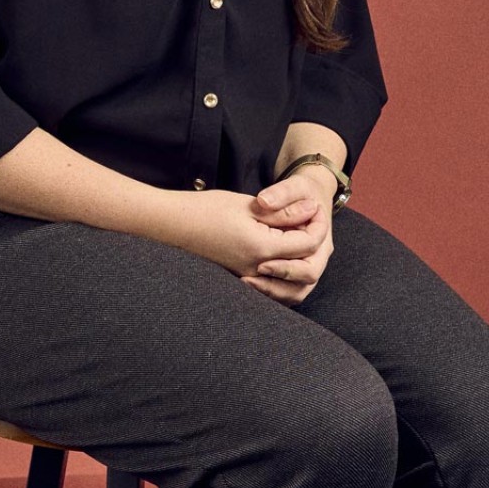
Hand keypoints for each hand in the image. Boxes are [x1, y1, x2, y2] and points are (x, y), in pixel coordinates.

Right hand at [164, 186, 327, 281]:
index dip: (316, 223)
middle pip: (304, 265)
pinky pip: (274, 282)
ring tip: (295, 232)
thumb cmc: (207, 209)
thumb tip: (311, 212)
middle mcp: (257, 269)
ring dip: (300, 257)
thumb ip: (284, 212)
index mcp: (261, 248)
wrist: (172, 225)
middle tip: (307, 219)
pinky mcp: (240, 278)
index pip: (307, 243)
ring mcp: (248, 277)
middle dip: (312, 241)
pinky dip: (284, 269)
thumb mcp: (250, 205)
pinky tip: (280, 249)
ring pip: (291, 280)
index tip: (314, 206)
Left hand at [240, 170, 336, 304]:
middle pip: (304, 283)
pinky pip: (285, 290)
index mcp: (322, 242)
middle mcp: (317, 258)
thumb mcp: (295, 186)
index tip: (262, 261)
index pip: (311, 264)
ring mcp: (306, 267)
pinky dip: (269, 290)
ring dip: (272, 291)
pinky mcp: (294, 272)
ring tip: (245, 281)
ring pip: (295, 292)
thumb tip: (263, 202)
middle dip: (278, 281)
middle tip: (251, 275)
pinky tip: (246, 282)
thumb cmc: (302, 191)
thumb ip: (281, 193)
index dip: (288, 266)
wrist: (305, 196)